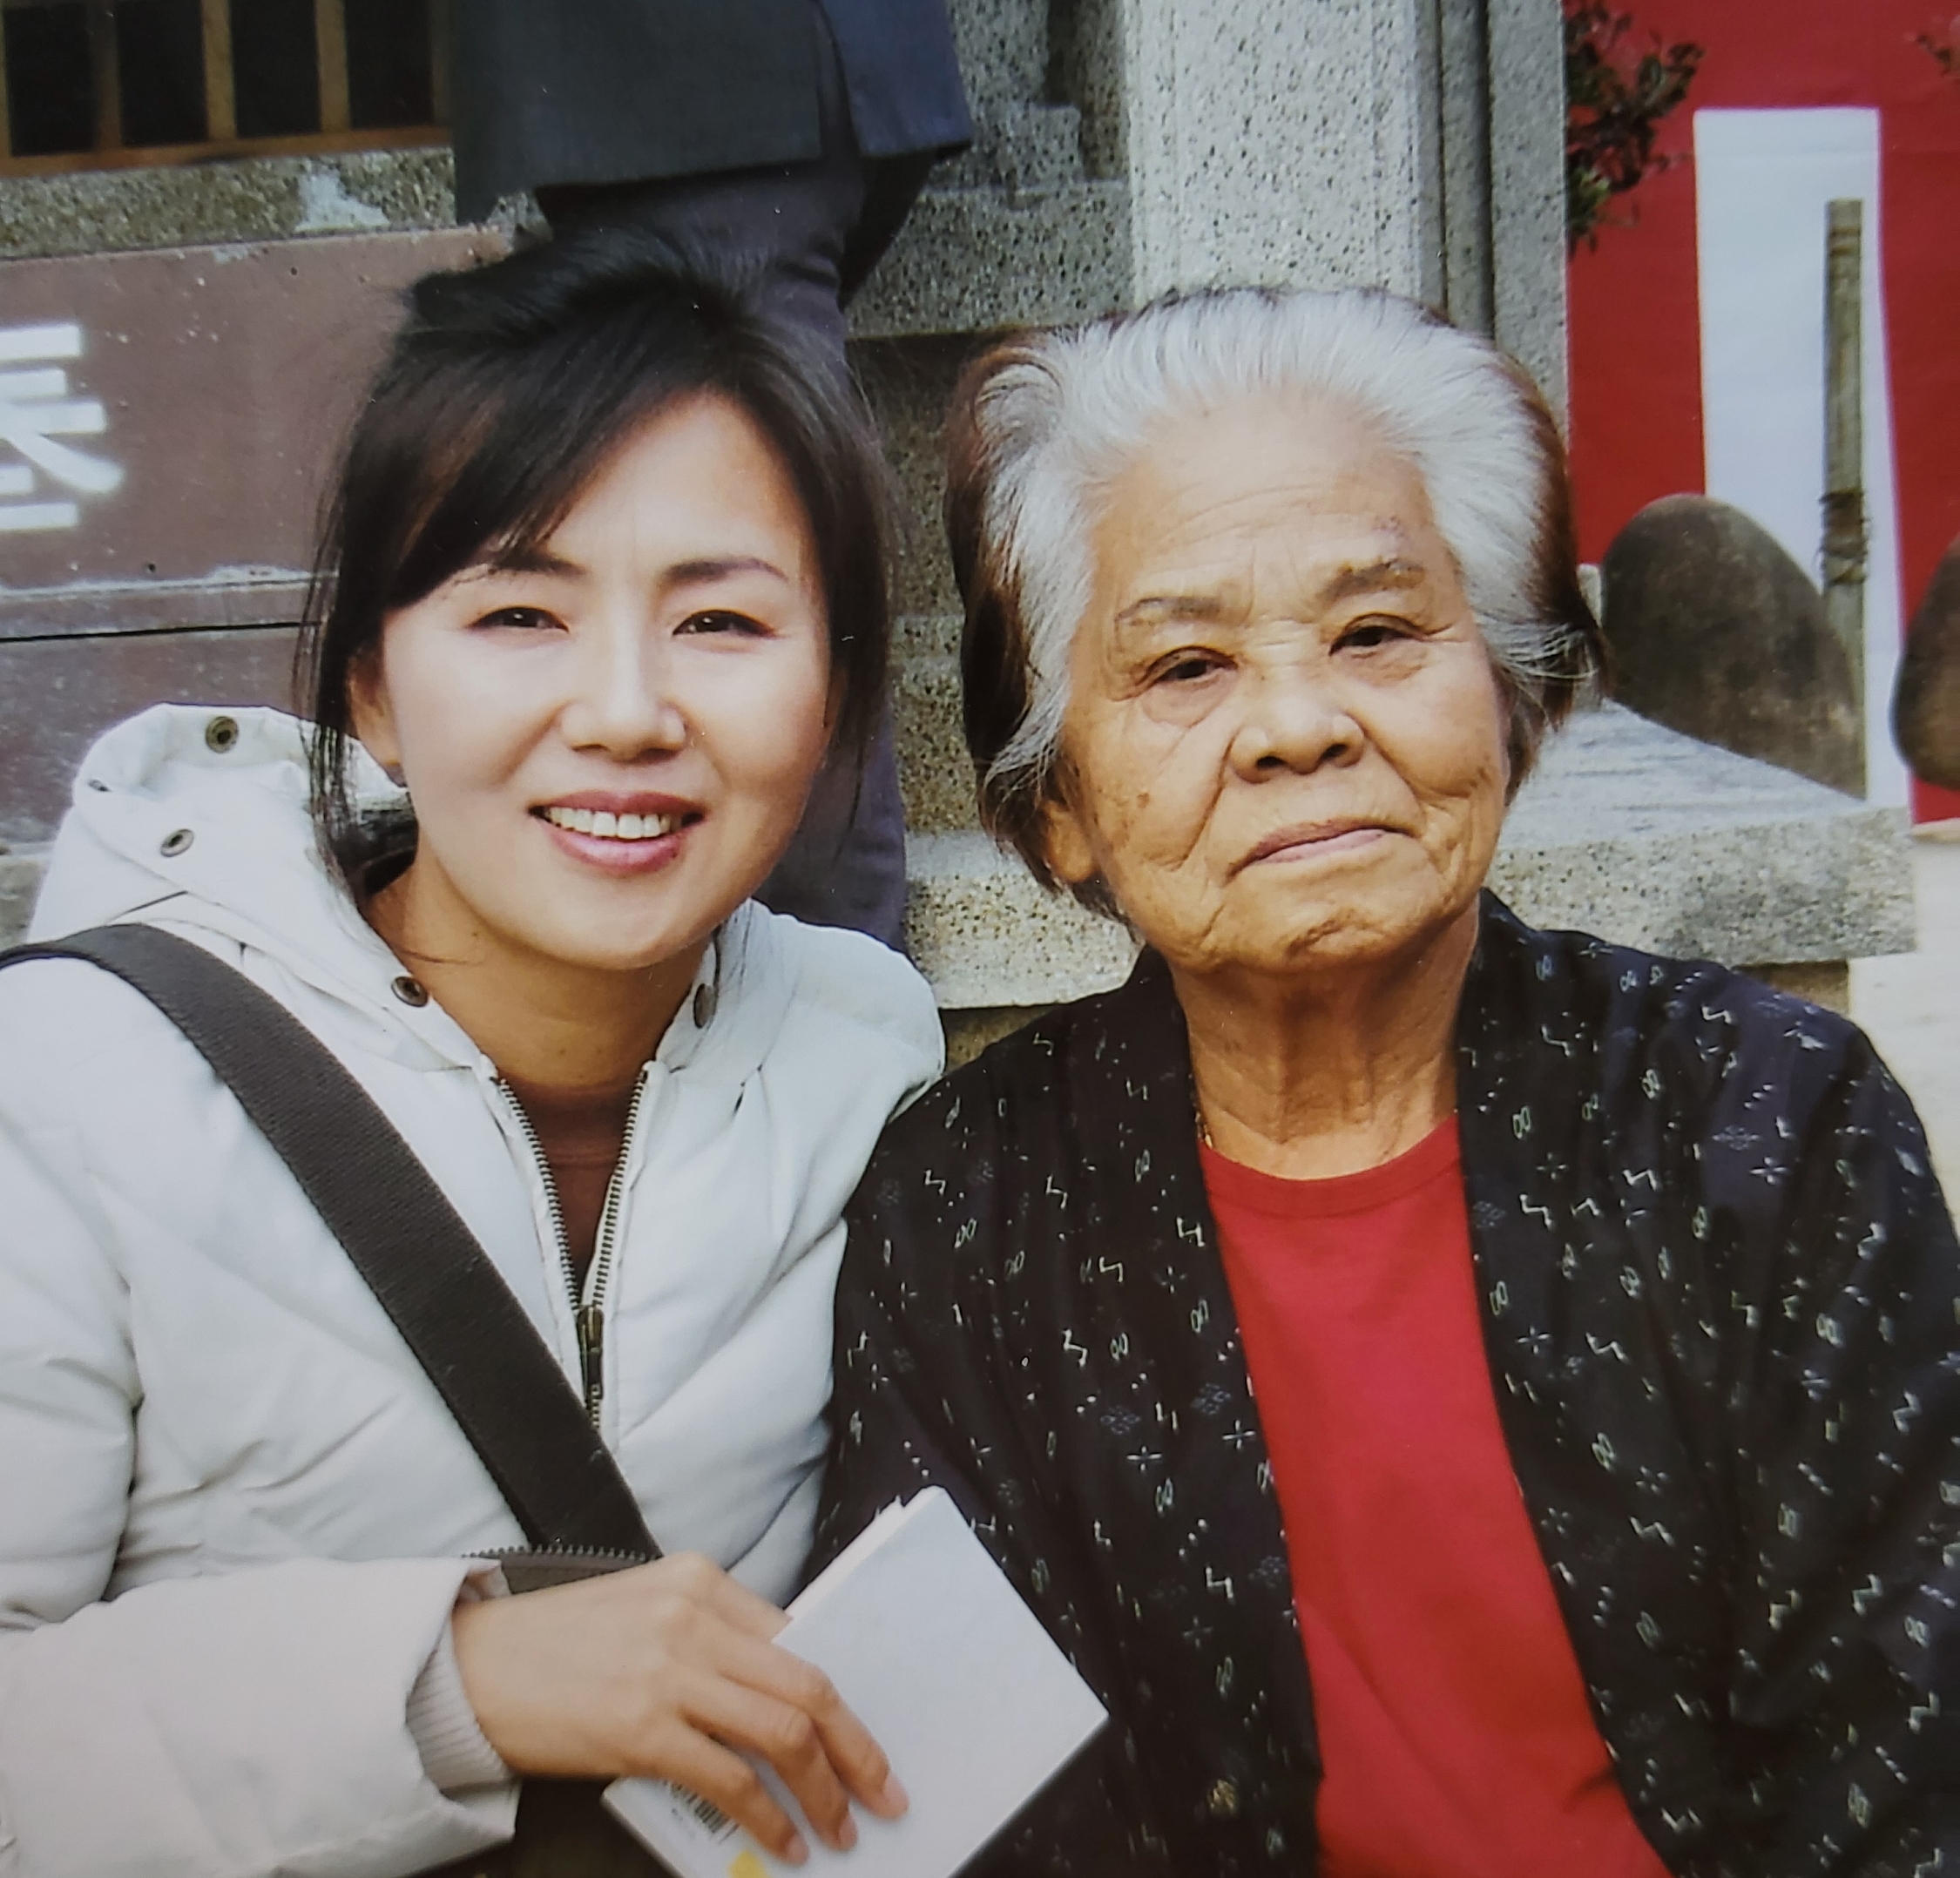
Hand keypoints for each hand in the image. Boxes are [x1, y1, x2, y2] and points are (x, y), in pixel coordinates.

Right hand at [451, 1551, 906, 1862]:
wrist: (471, 1666)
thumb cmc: (557, 1646)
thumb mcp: (646, 1612)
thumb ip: (711, 1639)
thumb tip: (779, 1698)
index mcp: (701, 1582)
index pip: (799, 1641)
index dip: (844, 1699)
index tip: (868, 1740)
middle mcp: (695, 1618)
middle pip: (807, 1686)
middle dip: (858, 1749)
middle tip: (884, 1792)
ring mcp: (669, 1672)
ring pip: (782, 1732)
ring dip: (823, 1790)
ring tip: (838, 1827)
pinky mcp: (640, 1728)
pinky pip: (728, 1779)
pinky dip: (766, 1817)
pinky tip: (780, 1842)